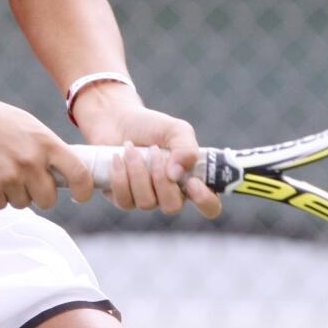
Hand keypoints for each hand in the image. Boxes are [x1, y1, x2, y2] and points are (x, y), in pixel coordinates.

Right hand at [0, 94, 94, 209]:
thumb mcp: (27, 124)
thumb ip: (47, 146)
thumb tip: (66, 170)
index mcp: (45, 141)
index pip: (78, 173)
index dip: (84, 190)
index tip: (80, 195)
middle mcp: (30, 161)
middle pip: (49, 199)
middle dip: (41, 195)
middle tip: (28, 182)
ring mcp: (10, 177)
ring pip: (24, 203)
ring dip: (16, 193)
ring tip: (2, 169)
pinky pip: (2, 205)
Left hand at [77, 101, 222, 219]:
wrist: (117, 120)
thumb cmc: (151, 126)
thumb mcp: (176, 130)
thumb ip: (186, 148)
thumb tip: (176, 174)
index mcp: (191, 179)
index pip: (210, 205)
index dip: (205, 200)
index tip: (192, 182)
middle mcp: (171, 194)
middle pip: (172, 207)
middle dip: (160, 178)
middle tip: (153, 150)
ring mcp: (147, 199)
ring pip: (146, 203)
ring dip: (137, 171)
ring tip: (130, 148)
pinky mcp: (123, 199)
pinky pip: (124, 201)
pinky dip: (120, 176)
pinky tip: (118, 157)